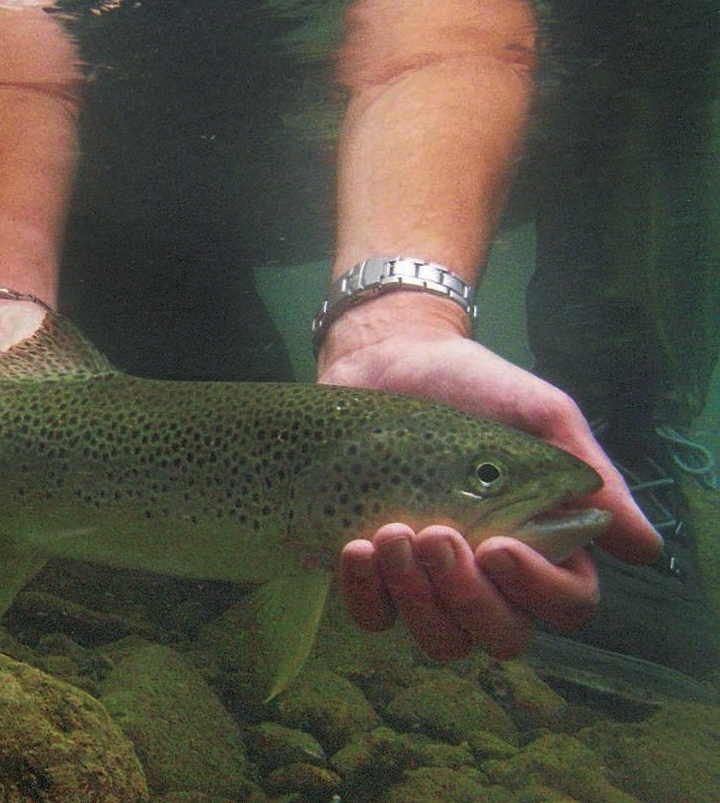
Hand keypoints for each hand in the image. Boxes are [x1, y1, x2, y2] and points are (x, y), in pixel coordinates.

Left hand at [317, 293, 661, 660]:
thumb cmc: (471, 386)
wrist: (387, 359)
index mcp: (543, 543)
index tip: (499, 545)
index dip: (540, 590)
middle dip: (469, 596)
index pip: (566, 603)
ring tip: (391, 533)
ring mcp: (431, 582)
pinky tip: (356, 548)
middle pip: (503, 636)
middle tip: (435, 535)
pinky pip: (376, 618)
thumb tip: (642, 547)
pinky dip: (366, 593)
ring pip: (442, 639)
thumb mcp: (535, 413)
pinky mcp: (375, 575)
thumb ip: (579, 470)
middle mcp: (491, 576)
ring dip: (417, 597)